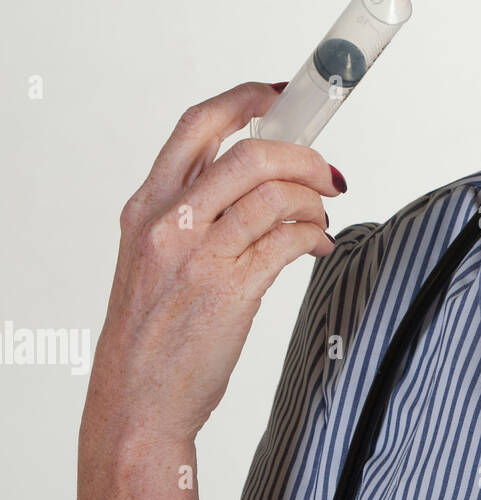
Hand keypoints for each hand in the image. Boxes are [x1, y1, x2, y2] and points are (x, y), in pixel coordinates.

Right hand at [83, 81, 345, 449]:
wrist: (136, 404)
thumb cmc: (151, 335)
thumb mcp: (155, 258)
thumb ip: (195, 213)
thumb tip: (259, 180)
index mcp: (147, 207)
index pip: (198, 125)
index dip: (246, 99)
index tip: (280, 95)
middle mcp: (168, 223)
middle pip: (249, 153)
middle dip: (303, 155)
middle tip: (326, 172)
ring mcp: (198, 256)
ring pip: (276, 193)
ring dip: (314, 200)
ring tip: (322, 218)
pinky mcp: (230, 289)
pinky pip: (290, 239)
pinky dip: (316, 236)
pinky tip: (318, 247)